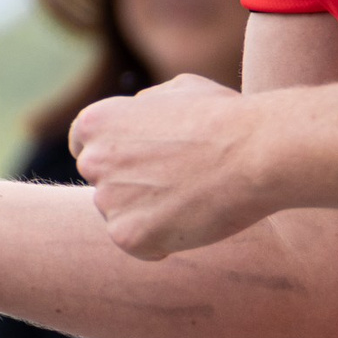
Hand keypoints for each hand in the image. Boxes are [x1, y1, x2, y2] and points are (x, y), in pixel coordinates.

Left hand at [70, 72, 270, 257]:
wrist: (255, 154)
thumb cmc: (225, 118)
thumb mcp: (178, 90)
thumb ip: (146, 105)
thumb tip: (137, 112)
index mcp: (96, 123)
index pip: (83, 147)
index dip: (113, 157)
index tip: (137, 165)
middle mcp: (92, 161)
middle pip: (104, 185)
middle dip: (132, 188)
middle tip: (177, 184)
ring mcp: (107, 200)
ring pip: (122, 217)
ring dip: (149, 215)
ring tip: (192, 199)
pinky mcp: (127, 235)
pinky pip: (140, 247)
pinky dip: (163, 242)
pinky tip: (192, 222)